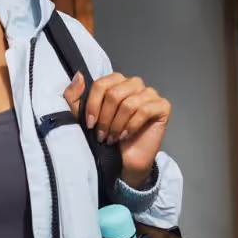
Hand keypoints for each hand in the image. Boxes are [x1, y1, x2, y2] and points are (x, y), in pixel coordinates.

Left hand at [63, 71, 170, 187]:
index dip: (93, 105)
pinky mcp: (162, 106)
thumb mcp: (82, 118)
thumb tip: (78, 76)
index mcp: (116, 83)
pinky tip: (126, 136)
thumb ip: (75, 97)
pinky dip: (131, 126)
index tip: (89, 124)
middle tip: (102, 135)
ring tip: (112, 138)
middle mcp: (134, 84)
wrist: (124, 161)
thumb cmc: (106, 138)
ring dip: (117, 125)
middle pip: (115, 93)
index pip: (101, 84)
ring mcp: (150, 94)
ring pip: (129, 103)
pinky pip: (145, 110)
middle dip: (105, 118)